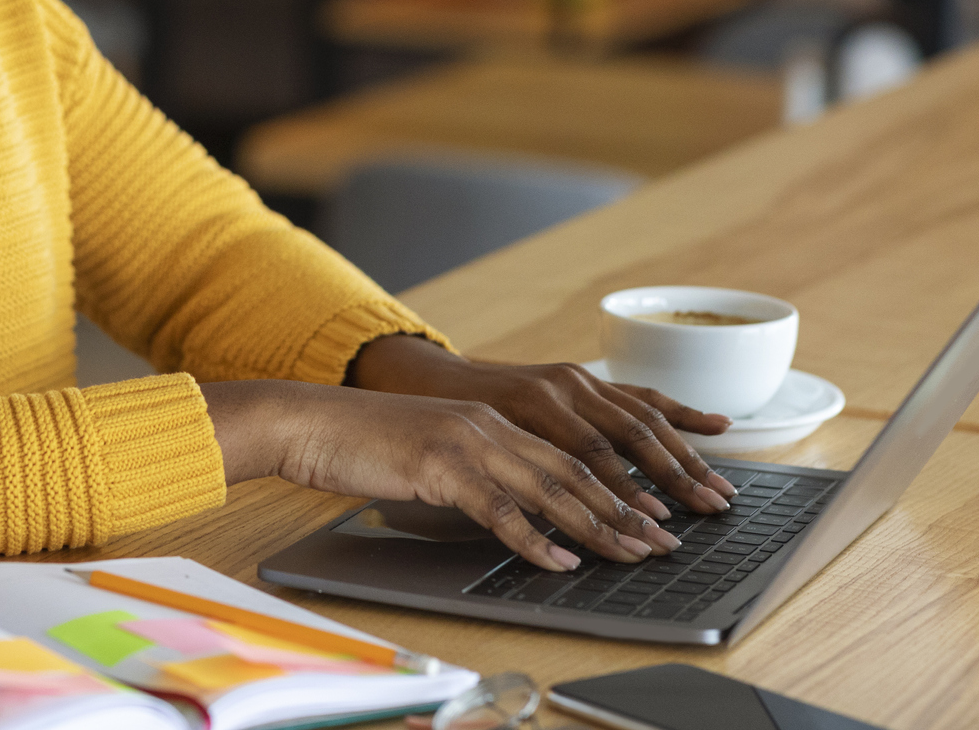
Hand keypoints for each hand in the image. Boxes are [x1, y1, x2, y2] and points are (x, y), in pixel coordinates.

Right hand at [203, 379, 669, 570]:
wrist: (312, 422)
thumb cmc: (369, 443)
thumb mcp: (438, 453)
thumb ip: (483, 473)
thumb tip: (525, 513)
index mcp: (497, 418)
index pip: (575, 451)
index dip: (622, 483)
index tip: (660, 513)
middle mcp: (492, 423)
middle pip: (578, 467)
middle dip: (628, 507)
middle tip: (666, 541)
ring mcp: (467, 440)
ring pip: (549, 485)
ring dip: (597, 524)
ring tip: (633, 553)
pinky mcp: (438, 464)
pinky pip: (496, 507)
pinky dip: (532, 537)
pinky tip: (558, 560)